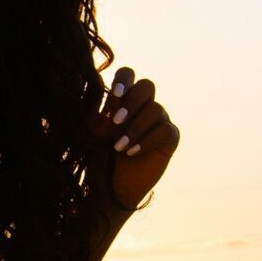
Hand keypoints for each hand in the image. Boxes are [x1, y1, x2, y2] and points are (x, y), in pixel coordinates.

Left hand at [86, 66, 179, 212]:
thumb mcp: (92, 131)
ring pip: (156, 109)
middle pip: (147, 86)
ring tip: (119, 146)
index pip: (128, 75)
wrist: (111, 186)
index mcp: (123, 99)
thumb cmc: (99, 156)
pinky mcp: (170, 137)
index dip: (124, 80)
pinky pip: (165, 129)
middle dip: (132, 102)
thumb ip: (95, 109)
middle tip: (116, 122)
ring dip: (135, 128)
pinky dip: (147, 140)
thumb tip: (96, 86)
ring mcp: (159, 120)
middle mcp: (143, 105)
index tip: (114, 96)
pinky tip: (132, 152)